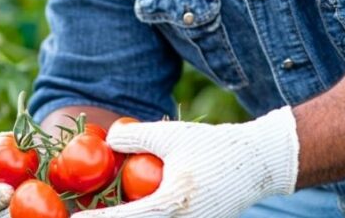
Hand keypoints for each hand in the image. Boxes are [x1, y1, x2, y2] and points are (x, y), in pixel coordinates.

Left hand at [74, 107, 298, 217]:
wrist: (259, 162)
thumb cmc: (215, 147)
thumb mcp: (172, 135)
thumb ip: (135, 136)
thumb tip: (107, 140)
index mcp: (170, 205)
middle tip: (85, 215)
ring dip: (132, 217)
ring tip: (108, 208)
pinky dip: (149, 216)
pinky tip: (136, 205)